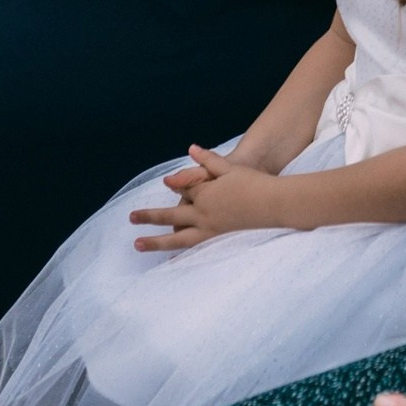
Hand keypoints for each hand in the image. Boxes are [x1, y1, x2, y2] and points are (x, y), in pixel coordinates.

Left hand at [128, 145, 284, 250]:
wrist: (274, 204)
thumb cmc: (253, 183)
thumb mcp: (229, 167)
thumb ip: (208, 160)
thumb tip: (191, 149)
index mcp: (205, 194)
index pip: (184, 189)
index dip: (177, 185)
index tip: (168, 184)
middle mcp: (203, 214)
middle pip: (169, 216)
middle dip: (149, 216)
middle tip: (131, 218)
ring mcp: (209, 229)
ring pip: (175, 238)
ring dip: (154, 241)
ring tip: (137, 244)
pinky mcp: (217, 239)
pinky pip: (191, 247)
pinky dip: (177, 251)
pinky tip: (168, 257)